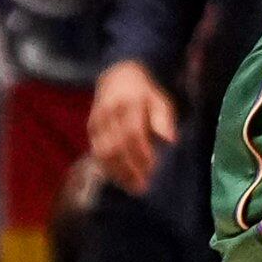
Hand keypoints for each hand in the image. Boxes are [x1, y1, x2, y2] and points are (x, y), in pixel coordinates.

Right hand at [90, 61, 179, 193]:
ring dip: (116, 172)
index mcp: (130, 104)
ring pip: (103, 151)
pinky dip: (106, 166)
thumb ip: (164, 119)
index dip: (141, 154)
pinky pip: (95, 150)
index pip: (133, 134)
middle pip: (116, 146)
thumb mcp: (161, 100)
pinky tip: (117, 178)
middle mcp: (110, 113)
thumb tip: (171, 141)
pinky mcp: (91, 127)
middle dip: (128, 169)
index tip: (152, 169)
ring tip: (130, 187)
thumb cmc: (145, 93)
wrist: (118, 74)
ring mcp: (98, 120)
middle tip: (141, 187)